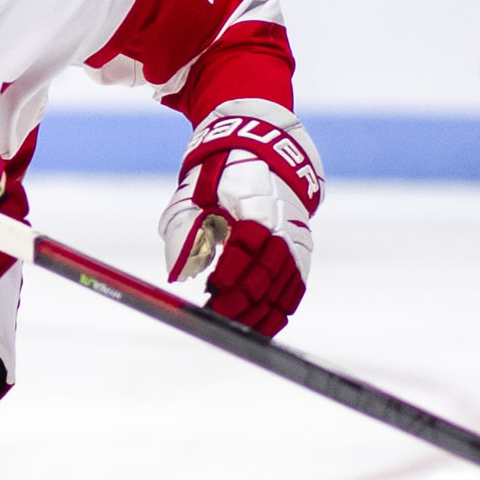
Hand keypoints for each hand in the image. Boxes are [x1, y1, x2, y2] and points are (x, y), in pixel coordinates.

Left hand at [158, 99, 323, 336]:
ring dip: (258, 311)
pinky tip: (260, 329)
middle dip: (242, 298)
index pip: (249, 243)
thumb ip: (187, 231)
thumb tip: (178, 274)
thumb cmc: (220, 174)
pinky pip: (294, 289)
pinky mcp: (301, 253)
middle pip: (268, 270)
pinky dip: (278, 311)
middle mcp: (283, 223)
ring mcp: (296, 240)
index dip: (232, 270)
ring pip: (283, 285)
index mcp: (256, 202)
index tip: (212, 289)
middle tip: (214, 315)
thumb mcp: (196, 194)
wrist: (264, 150)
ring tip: (231, 328)